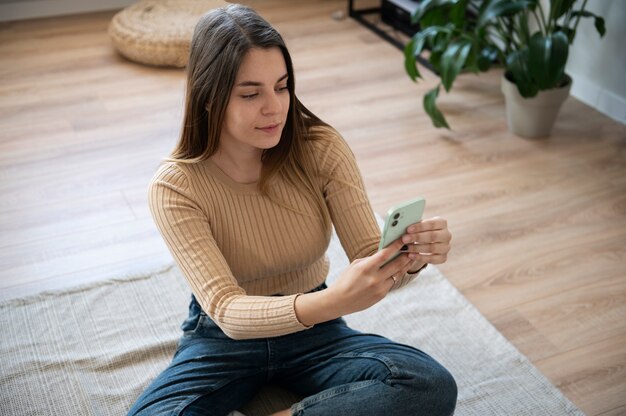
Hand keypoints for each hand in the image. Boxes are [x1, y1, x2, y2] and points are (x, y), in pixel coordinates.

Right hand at [294, 240, 412, 325]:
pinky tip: (399, 270)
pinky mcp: (381, 296)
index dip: (396, 245)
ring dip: (404, 266)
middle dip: (406, 255)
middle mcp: (375, 278)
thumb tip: (384, 254)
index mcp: (366, 268)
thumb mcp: (355, 265)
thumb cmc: (345, 280)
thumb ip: (370, 259)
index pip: (385, 254)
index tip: (403, 239)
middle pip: (396, 264)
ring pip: (397, 274)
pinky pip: (391, 283)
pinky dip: (395, 276)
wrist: (339, 301)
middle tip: (413, 248)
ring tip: (410, 258)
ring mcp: (379, 288)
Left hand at [400, 217, 450, 270]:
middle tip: (404, 239)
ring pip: (432, 248)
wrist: (427, 243)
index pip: (432, 224)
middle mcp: (447, 235)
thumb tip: (401, 226)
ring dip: (417, 248)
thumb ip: (414, 226)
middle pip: (432, 236)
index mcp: (442, 223)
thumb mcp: (419, 226)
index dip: (420, 227)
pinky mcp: (443, 258)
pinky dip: (420, 257)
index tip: (408, 229)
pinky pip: (432, 259)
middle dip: (417, 237)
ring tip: (405, 248)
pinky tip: (411, 255)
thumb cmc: (421, 231)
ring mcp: (446, 247)